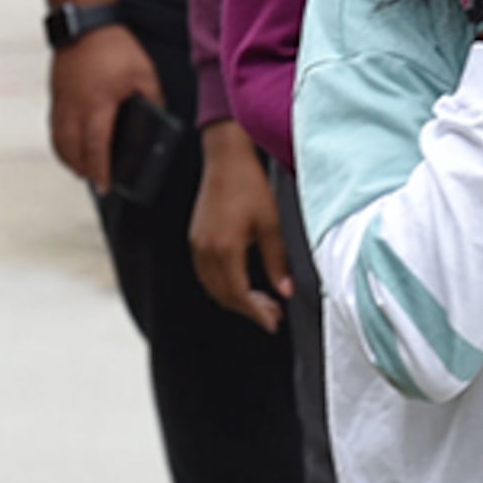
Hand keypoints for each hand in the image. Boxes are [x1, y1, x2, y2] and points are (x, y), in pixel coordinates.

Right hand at [49, 24, 159, 188]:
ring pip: (60, 143)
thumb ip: (152, 99)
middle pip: (73, 151)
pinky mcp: (55, 97)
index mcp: (98, 104)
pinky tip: (71, 149)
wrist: (83, 25)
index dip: (100, 170)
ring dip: (70, 161)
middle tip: (98, 184)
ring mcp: (61, 104)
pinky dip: (61, 145)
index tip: (105, 187)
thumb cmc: (116, 49)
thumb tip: (157, 121)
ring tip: (84, 171)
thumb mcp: (144, 73)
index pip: (96, 146)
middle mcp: (75, 108)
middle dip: (84, 170)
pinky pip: (54, 130)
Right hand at [189, 118, 291, 331]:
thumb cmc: (250, 185)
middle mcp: (206, 250)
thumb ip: (277, 261)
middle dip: (248, 309)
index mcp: (225, 249)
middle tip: (272, 314)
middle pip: (224, 295)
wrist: (227, 159)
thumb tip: (286, 291)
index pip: (239, 294)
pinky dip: (223, 284)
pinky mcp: (196, 238)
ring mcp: (197, 245)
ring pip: (213, 287)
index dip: (257, 313)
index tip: (273, 322)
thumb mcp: (271, 224)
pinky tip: (241, 283)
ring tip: (260, 302)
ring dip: (234, 299)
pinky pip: (206, 273)